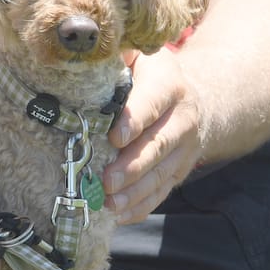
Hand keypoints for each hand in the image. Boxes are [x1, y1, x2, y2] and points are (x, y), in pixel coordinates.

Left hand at [103, 49, 209, 222]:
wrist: (192, 97)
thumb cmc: (146, 72)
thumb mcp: (136, 53)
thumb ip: (113, 55)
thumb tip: (78, 54)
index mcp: (169, 83)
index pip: (153, 101)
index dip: (135, 119)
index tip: (114, 137)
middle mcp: (183, 117)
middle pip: (160, 144)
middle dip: (133, 165)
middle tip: (107, 180)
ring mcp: (185, 148)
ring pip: (162, 173)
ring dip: (136, 192)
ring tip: (110, 204)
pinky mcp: (179, 170)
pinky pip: (162, 191)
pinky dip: (141, 206)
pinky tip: (119, 215)